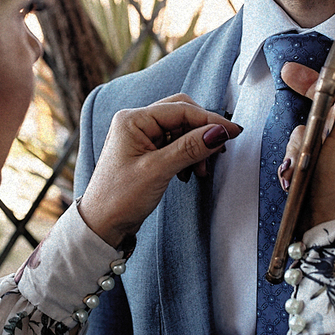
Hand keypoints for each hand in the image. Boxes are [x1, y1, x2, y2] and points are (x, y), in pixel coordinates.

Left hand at [79, 94, 241, 247]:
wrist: (101, 225)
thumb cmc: (119, 198)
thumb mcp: (158, 171)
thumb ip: (190, 148)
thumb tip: (219, 132)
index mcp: (133, 120)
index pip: (181, 110)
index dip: (210, 120)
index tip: (233, 132)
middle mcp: (136, 123)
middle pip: (182, 115)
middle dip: (202, 132)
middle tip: (218, 152)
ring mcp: (141, 137)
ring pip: (182, 131)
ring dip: (196, 147)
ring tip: (200, 171)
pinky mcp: (147, 151)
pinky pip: (176, 144)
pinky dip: (188, 156)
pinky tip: (189, 173)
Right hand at [279, 56, 334, 224]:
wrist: (332, 228)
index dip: (312, 82)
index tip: (288, 72)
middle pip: (314, 115)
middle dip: (303, 132)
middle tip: (302, 146)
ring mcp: (332, 156)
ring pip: (302, 136)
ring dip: (296, 150)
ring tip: (301, 169)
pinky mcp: (317, 172)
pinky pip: (297, 155)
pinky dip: (293, 165)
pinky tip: (295, 177)